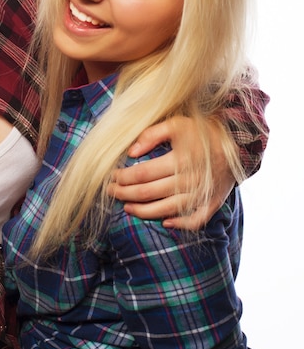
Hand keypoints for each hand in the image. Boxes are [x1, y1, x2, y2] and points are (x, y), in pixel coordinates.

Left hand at [108, 116, 234, 229]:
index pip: (142, 174)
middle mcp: (190, 180)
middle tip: (111, 192)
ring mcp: (201, 194)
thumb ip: (151, 135)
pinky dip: (179, 224)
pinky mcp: (212, 203)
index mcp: (180, 160)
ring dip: (142, 211)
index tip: (111, 176)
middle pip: (149, 193)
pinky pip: (195, 220)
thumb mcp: (177, 124)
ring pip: (165, 209)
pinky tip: (164, 223)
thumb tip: (130, 152)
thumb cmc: (202, 131)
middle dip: (125, 194)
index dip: (123, 178)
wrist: (238, 142)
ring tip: (126, 207)